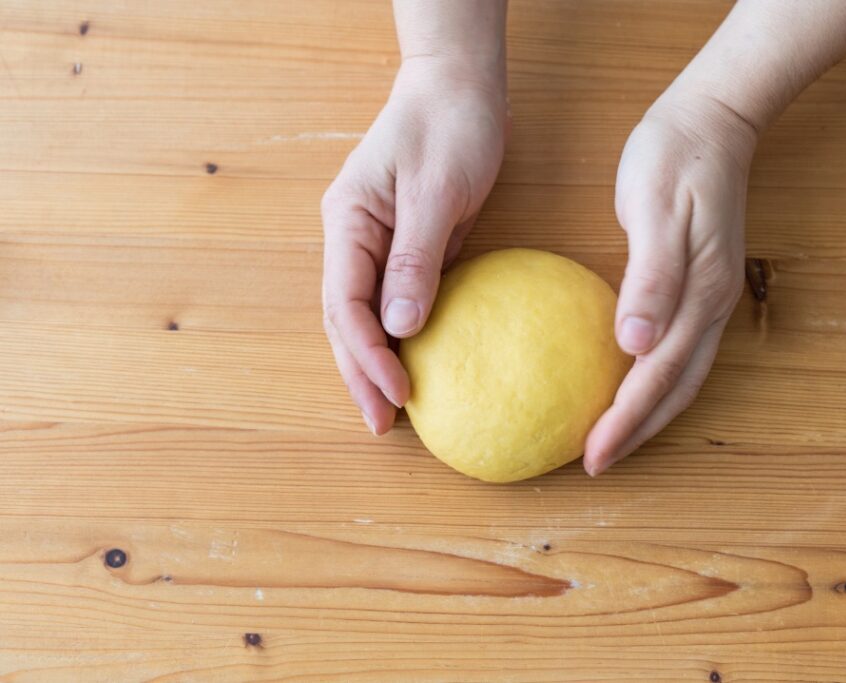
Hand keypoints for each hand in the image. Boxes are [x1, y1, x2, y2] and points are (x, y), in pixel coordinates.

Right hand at [321, 57, 507, 435]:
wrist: (461, 87)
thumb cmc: (449, 126)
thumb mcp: (436, 190)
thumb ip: (416, 257)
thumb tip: (399, 326)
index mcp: (349, 222)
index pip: (345, 302)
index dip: (367, 353)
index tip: (399, 392)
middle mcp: (353, 237)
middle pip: (343, 319)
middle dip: (359, 372)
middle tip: (383, 423)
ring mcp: (376, 244)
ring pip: (364, 315)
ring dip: (374, 362)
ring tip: (391, 409)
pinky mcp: (406, 247)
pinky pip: (395, 301)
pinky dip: (399, 337)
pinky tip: (412, 364)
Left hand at [583, 96, 757, 475]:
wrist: (712, 121)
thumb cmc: (674, 158)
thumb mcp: (656, 210)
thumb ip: (650, 279)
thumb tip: (634, 344)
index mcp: (700, 292)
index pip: (658, 375)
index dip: (626, 420)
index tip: (592, 454)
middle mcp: (712, 305)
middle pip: (677, 389)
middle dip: (638, 432)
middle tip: (597, 463)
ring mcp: (712, 298)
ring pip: (684, 376)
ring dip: (651, 414)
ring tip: (613, 440)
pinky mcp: (701, 287)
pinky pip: (681, 351)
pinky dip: (657, 382)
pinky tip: (631, 385)